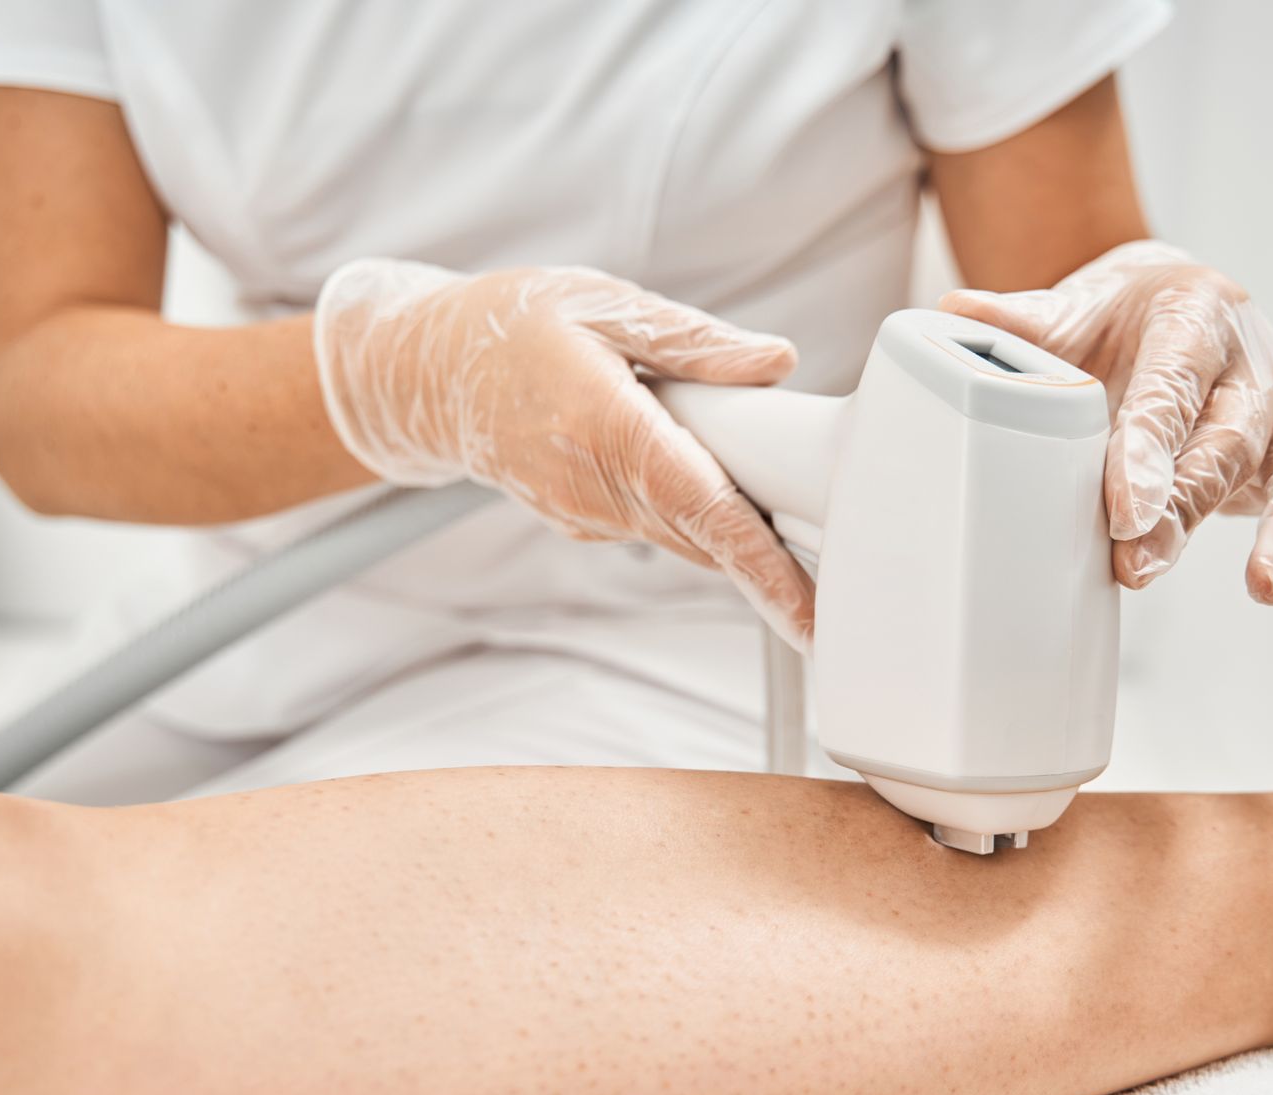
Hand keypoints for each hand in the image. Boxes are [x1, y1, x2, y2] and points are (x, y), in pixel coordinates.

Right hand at [315, 260, 813, 644]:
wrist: (424, 376)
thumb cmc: (511, 325)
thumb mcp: (604, 304)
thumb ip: (695, 340)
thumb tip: (775, 361)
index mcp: (604, 426)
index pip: (700, 508)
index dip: (762, 565)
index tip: (810, 612)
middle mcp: (593, 486)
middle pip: (706, 537)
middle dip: (776, 559)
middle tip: (848, 569)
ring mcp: (586, 514)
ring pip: (687, 537)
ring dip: (739, 533)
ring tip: (787, 514)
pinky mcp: (585, 523)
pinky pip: (660, 528)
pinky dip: (697, 516)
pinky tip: (711, 481)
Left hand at [940, 241, 1272, 602]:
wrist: (1165, 302)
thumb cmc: (1111, 319)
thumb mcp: (1067, 311)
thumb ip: (1019, 325)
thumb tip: (955, 319)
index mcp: (1189, 320)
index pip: (1168, 391)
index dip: (1147, 450)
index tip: (1123, 507)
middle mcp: (1246, 368)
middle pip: (1222, 447)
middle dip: (1185, 509)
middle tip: (1139, 562)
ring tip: (1269, 584)